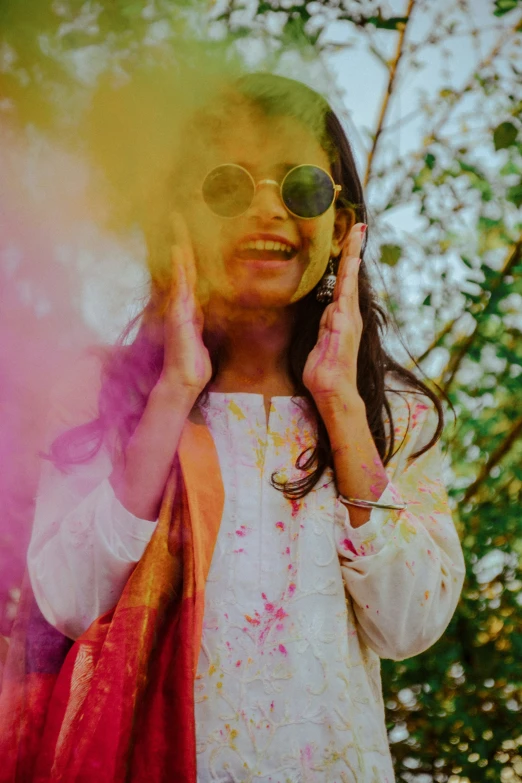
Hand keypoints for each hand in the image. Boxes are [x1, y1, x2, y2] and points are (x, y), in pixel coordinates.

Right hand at [158, 213, 211, 397]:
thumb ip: (198, 323)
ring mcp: (177, 308)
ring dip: (178, 246)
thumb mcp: (200, 338)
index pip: (188, 272)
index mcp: (188, 306)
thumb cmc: (192, 363)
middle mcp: (180, 303)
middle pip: (180, 264)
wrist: (183, 381)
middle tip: (176, 214)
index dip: (187, 250)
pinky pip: (180, 286)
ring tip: (176, 223)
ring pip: (179, 270)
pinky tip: (180, 252)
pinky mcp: (178, 315)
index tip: (185, 229)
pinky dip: (180, 268)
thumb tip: (200, 316)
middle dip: (179, 239)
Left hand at [302, 223, 365, 411]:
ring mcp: (348, 315)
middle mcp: (348, 313)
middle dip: (354, 250)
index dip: (345, 263)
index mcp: (340, 318)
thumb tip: (323, 314)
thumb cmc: (324, 373)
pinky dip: (349, 271)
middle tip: (359, 226)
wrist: (334, 391)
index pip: (342, 284)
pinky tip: (351, 255)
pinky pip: (346, 289)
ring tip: (357, 230)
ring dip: (353, 253)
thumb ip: (322, 327)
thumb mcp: (318, 345)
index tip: (349, 243)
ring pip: (349, 277)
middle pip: (350, 275)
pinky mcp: (344, 319)